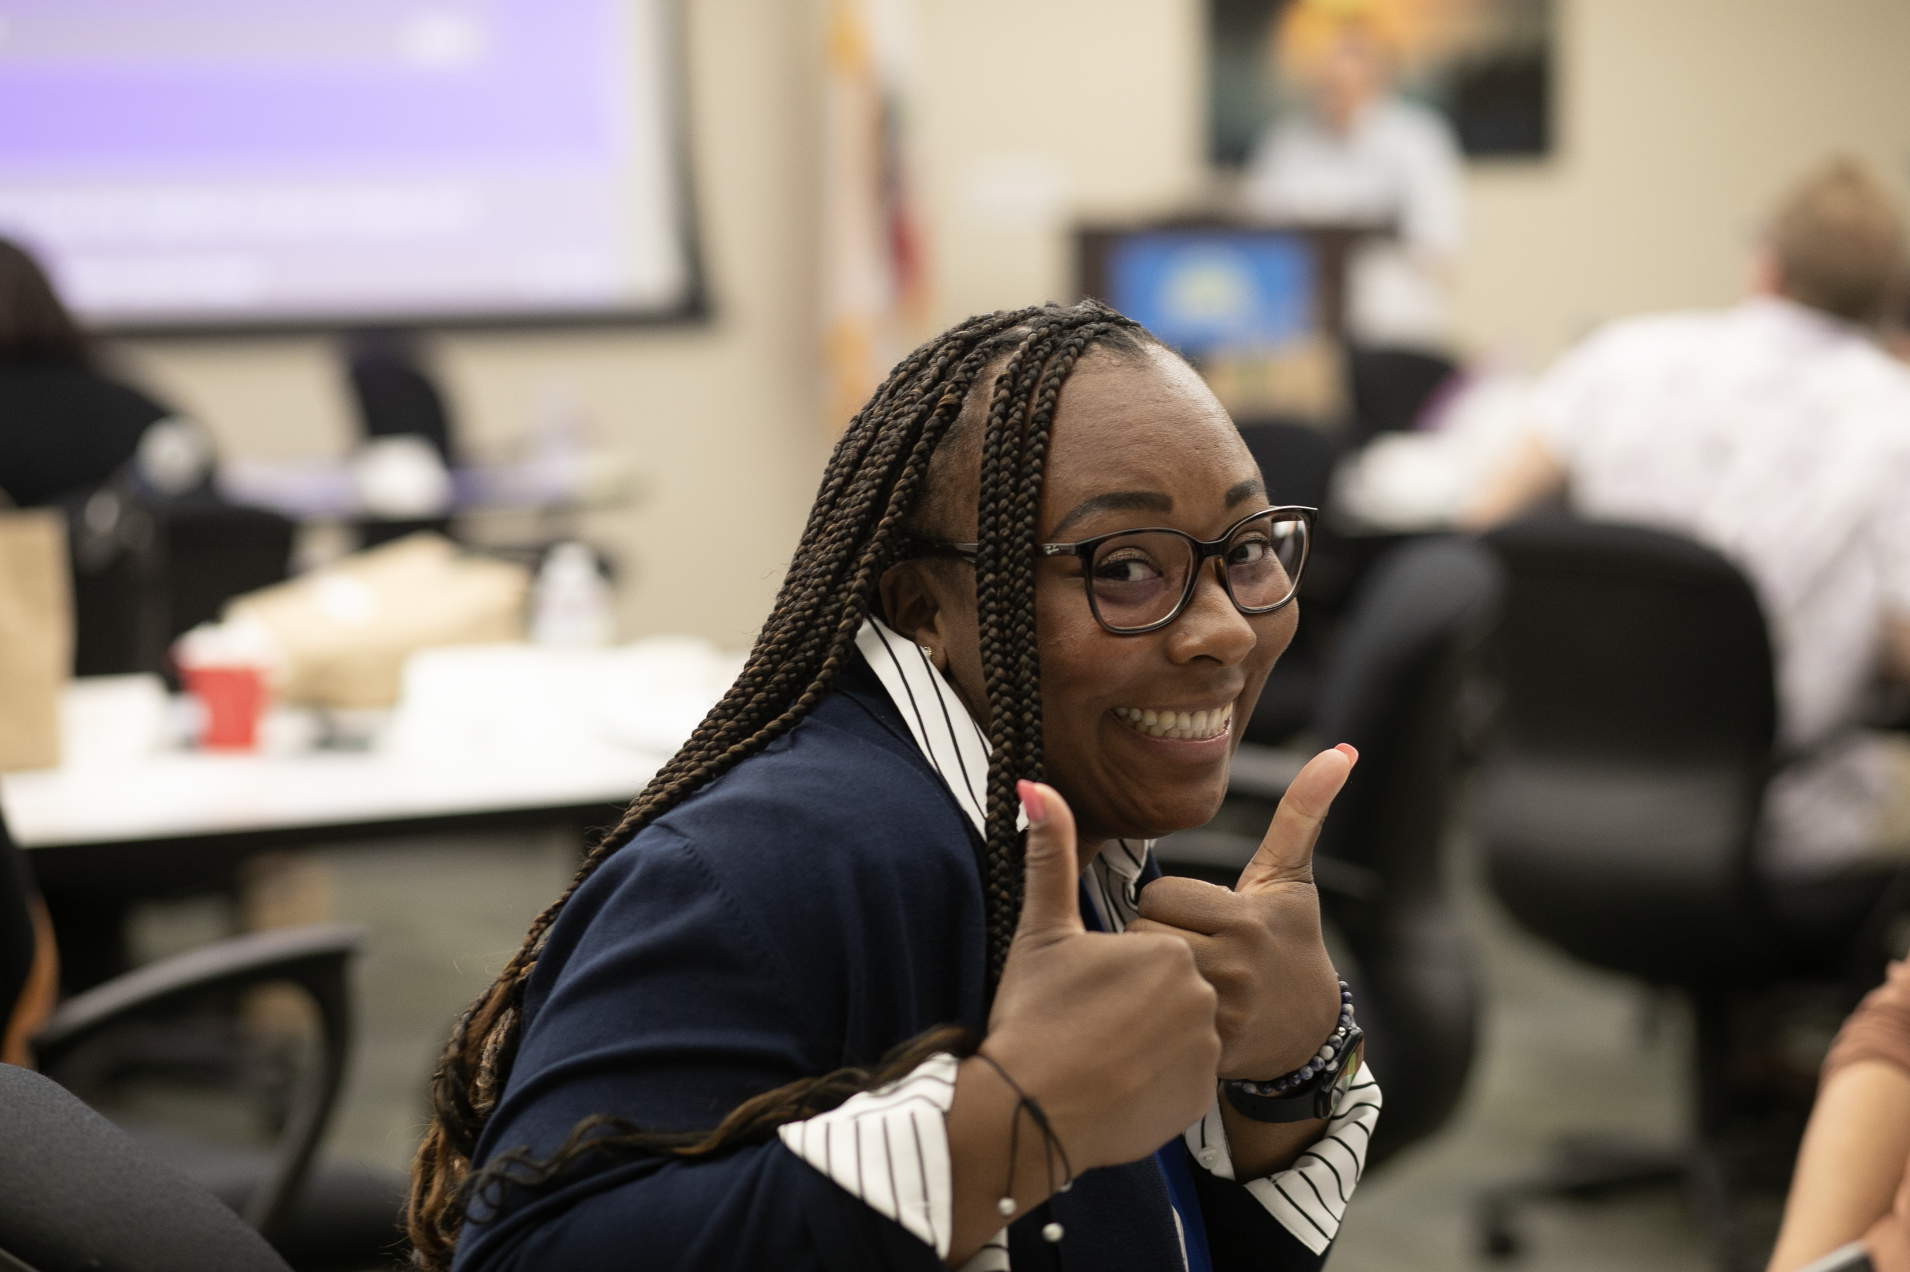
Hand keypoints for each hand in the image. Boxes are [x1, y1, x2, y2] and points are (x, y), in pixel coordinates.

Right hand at [982, 780, 1221, 1171]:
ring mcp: (1207, 1048)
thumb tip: (1036, 785)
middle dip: (1130, 1005)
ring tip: (1102, 1056)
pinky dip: (1158, 1082)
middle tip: (1088, 1027)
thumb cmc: (1033, 1016)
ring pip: (1176, 1032)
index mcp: (1169, 949)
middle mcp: (1203, 993)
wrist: (1030, 1112)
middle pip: (1164, 990)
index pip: (1144, 950)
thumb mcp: (1041, 933)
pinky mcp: (1202, 1094)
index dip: (1106, 972)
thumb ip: (1049, 855)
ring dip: (1146, 1042)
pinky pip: (1184, 1076)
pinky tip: (1121, 1086)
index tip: (1081, 995)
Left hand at [1127, 745, 1355, 1079]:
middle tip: (1192, 949)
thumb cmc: (1289, 941)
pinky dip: (1150, 1013)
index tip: (1200, 918)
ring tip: (1183, 977)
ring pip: (1140, 972)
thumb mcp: (1290, 878)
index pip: (1161, 894)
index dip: (1172, 903)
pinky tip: (1176, 1014)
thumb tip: (1341, 750)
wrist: (1305, 1033)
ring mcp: (1221, 1012)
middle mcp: (1235, 965)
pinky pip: (1145, 1015)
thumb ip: (1303, 813)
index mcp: (1247, 918)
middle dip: (1157, 936)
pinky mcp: (1205, 1050)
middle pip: (1143, 931)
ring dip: (1148, 974)